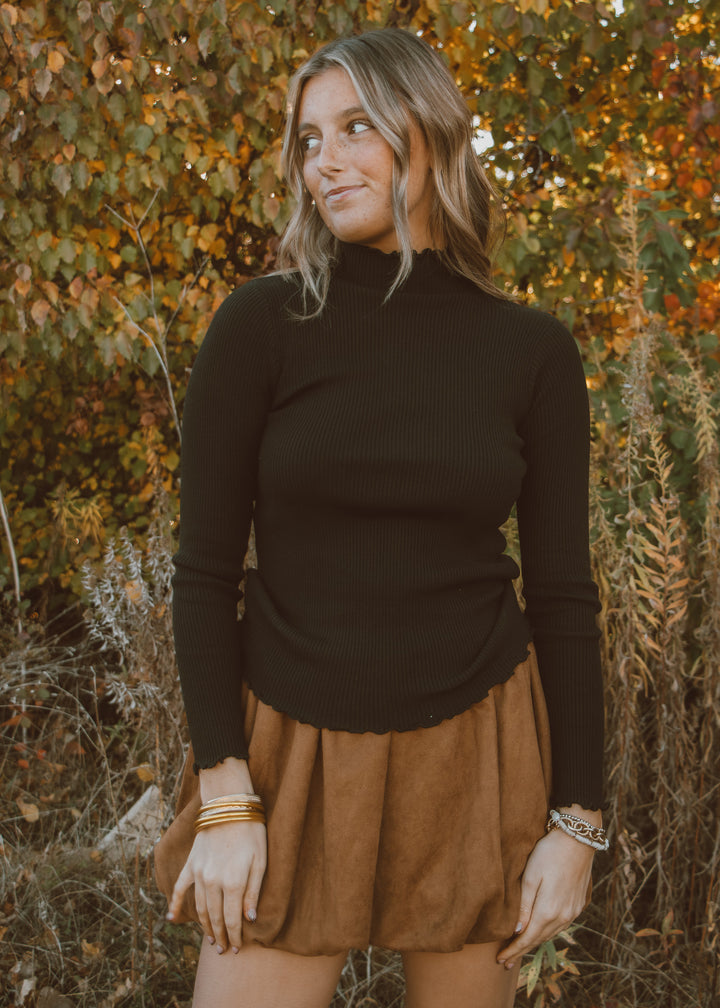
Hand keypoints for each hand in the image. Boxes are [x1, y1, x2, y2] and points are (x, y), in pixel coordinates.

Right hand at [167, 757, 266, 953]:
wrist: (229, 804)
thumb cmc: (251, 831)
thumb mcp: (261, 861)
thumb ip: (253, 891)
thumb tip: (249, 919)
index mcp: (233, 882)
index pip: (232, 919)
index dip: (234, 936)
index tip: (237, 948)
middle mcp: (213, 882)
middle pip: (214, 917)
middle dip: (220, 936)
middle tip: (223, 949)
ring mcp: (199, 873)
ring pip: (199, 908)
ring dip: (204, 926)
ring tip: (210, 939)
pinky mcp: (191, 863)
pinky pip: (181, 888)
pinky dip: (175, 904)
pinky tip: (171, 918)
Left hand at [496, 806, 598, 969]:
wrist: (578, 838)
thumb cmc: (548, 853)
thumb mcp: (531, 876)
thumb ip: (524, 906)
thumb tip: (517, 930)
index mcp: (548, 911)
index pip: (527, 939)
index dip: (513, 950)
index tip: (500, 960)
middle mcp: (563, 917)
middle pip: (539, 939)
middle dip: (522, 950)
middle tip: (507, 961)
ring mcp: (573, 911)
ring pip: (551, 933)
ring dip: (536, 942)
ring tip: (521, 948)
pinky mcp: (579, 903)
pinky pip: (561, 924)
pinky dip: (548, 931)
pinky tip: (541, 930)